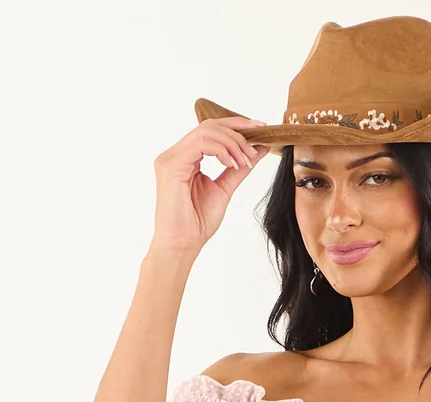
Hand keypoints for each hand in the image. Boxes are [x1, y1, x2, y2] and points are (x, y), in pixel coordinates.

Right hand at [152, 118, 269, 260]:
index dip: (236, 125)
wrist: (182, 246)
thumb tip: (258, 149)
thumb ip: (238, 168)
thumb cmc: (197, 224)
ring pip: (206, 131)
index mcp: (185, 158)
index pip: (211, 130)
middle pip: (209, 125)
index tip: (259, 131)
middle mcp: (175, 154)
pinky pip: (201, 144)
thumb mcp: (224, 189)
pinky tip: (232, 163)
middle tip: (256, 145)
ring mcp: (171, 158)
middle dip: (237, 130)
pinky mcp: (171, 165)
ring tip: (244, 161)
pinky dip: (221, 150)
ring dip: (232, 143)